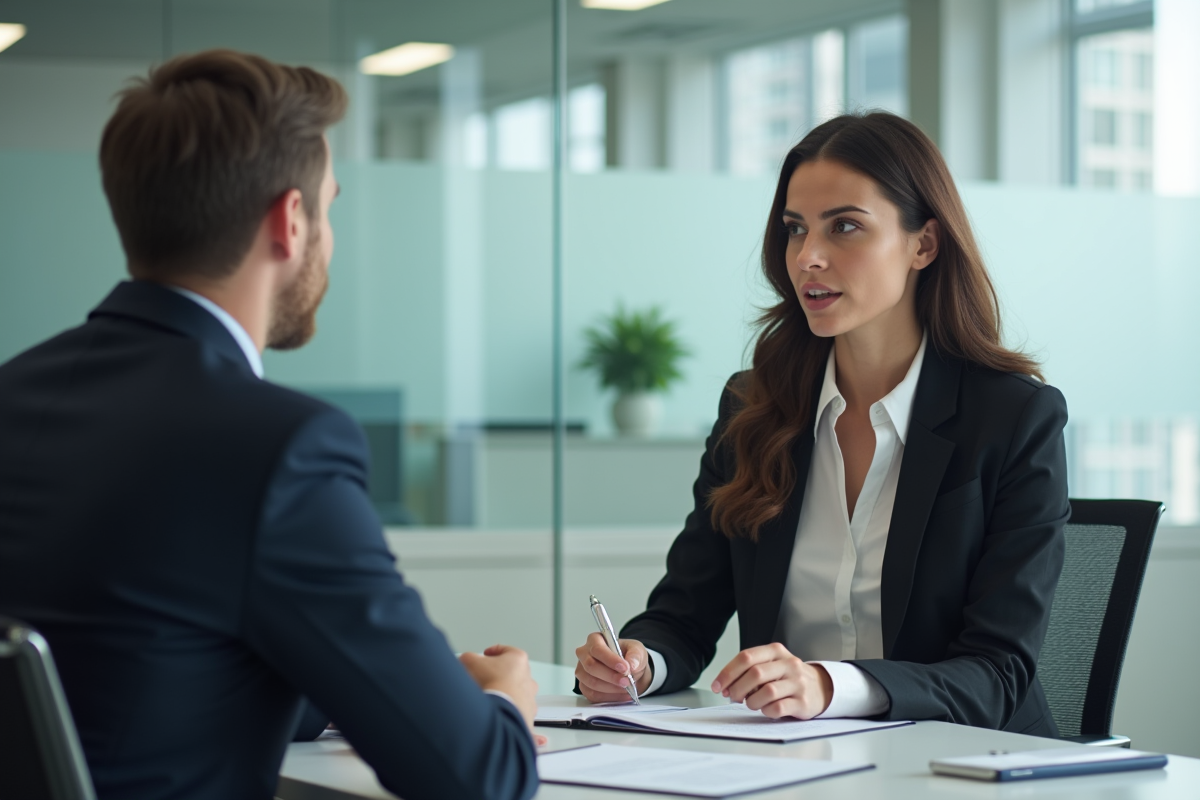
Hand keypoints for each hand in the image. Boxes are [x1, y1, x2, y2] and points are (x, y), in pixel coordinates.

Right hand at [459, 644, 537, 732]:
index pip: (504, 650)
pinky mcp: (527, 711)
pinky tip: (495, 707)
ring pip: (514, 689)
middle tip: (483, 676)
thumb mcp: (472, 662)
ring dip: (503, 690)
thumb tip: (464, 661)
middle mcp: (527, 675)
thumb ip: (468, 658)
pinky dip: (506, 706)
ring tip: (488, 693)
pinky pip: (515, 706)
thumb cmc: (493, 683)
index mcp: (519, 658)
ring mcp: (529, 694)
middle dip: (496, 672)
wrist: (501, 709)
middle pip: (510, 670)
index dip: (491, 652)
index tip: (485, 656)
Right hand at [574, 633, 651, 702]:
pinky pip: (593, 695)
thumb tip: (631, 665)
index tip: (625, 668)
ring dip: (611, 688)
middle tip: (627, 681)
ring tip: (627, 688)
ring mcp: (582, 671)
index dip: (610, 660)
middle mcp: (584, 654)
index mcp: (595, 640)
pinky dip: (610, 697)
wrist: (628, 670)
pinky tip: (622, 695)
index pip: (597, 649)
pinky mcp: (584, 687)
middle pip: (591, 666)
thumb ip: (635, 655)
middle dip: (611, 676)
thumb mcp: (637, 650)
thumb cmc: (628, 655)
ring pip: (592, 682)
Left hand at [710, 643, 832, 719]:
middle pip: (755, 673)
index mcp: (776, 651)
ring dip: (751, 702)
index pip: (746, 657)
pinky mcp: (803, 702)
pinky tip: (766, 709)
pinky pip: (778, 708)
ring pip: (767, 691)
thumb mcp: (772, 665)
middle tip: (731, 697)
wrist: (821, 688)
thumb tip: (725, 686)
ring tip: (751, 704)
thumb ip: (750, 671)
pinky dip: (766, 711)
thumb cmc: (788, 678)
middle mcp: (788, 664)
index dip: (727, 673)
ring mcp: (798, 683)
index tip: (717, 686)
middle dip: (737, 688)